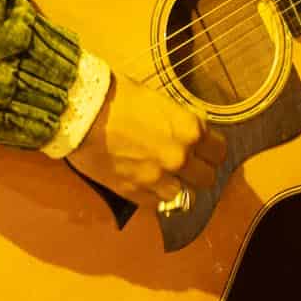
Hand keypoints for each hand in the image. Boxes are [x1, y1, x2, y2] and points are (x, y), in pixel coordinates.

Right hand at [64, 72, 226, 208]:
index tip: (204, 149)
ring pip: (183, 195)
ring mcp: (157, 178)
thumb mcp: (157, 100)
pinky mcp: (135, 193)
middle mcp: (179, 157)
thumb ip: (177, 121)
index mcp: (189, 129)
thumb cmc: (116, 96)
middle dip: (198, 171)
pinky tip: (145, 181)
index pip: (219, 151)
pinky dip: (154, 195)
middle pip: (207, 178)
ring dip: (175, 185)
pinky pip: (157, 204)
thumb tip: (188, 131)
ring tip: (162, 174)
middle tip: (186, 164)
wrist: (81, 112)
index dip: (211, 150)